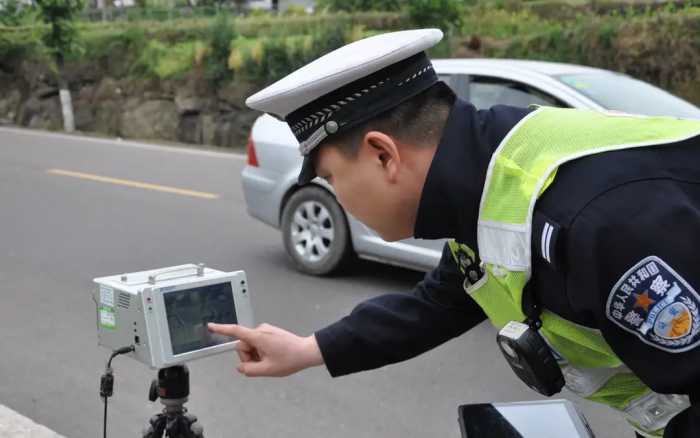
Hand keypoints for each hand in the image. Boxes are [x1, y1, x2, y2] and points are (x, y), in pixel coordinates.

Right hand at [207, 322, 323, 376]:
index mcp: (258, 337)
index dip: (221, 329)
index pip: (235, 331)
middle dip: (249, 356)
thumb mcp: (267, 370)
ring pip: (251, 345)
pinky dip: (261, 351)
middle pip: (243, 345)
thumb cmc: (290, 359)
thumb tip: (240, 367)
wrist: (307, 351)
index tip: (210, 326)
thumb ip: (249, 370)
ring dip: (256, 355)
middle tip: (263, 364)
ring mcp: (266, 330)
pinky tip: (273, 356)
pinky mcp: (269, 332)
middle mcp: (260, 330)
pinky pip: (258, 343)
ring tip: (270, 360)